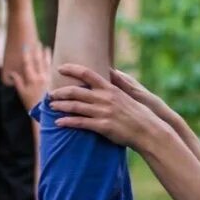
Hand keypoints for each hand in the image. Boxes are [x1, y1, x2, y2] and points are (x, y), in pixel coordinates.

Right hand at [6, 41, 51, 111]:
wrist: (44, 113)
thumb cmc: (31, 104)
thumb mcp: (22, 93)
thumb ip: (17, 81)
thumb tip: (11, 72)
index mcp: (32, 79)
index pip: (28, 63)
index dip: (26, 54)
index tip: (25, 46)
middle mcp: (41, 77)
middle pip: (39, 61)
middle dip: (37, 51)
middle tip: (38, 42)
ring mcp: (48, 79)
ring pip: (47, 64)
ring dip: (46, 55)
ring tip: (47, 47)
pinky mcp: (53, 82)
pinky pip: (52, 70)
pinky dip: (52, 63)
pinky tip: (52, 60)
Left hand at [49, 64, 172, 150]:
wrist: (148, 131)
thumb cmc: (137, 114)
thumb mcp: (127, 95)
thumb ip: (113, 87)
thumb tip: (106, 76)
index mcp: (110, 89)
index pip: (87, 73)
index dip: (71, 69)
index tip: (60, 68)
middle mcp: (105, 99)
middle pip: (76, 91)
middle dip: (60, 92)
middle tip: (51, 94)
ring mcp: (103, 113)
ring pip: (75, 107)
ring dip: (61, 106)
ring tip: (52, 107)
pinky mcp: (103, 127)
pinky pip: (80, 123)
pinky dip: (67, 122)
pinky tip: (59, 123)